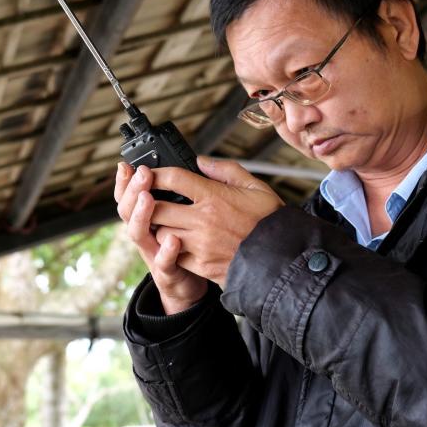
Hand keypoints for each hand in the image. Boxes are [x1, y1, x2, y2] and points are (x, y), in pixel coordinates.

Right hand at [114, 162, 207, 314]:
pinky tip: (174, 238)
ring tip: (148, 198)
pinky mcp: (167, 272)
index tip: (125, 165)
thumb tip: (195, 160)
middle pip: (127, 210)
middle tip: (142, 173)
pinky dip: (167, 250)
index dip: (124, 182)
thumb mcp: (186, 213)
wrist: (192, 283)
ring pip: (138, 233)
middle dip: (132, 190)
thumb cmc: (188, 243)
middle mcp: (146, 234)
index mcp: (149, 217)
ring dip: (142, 215)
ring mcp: (153, 253)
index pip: (128, 196)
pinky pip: (164, 262)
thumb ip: (186, 190)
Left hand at [148, 156, 284, 287]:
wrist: (280, 258)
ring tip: (161, 221)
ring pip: (161, 233)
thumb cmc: (269, 222)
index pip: (173, 178)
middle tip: (145, 199)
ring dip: (158, 227)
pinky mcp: (201, 264)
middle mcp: (203, 220)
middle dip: (146, 203)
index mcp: (214, 197)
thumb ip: (226, 170)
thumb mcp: (254, 187)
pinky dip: (170, 248)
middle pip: (157, 208)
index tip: (148, 174)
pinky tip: (175, 241)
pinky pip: (173, 255)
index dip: (155, 174)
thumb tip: (201, 161)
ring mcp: (200, 244)